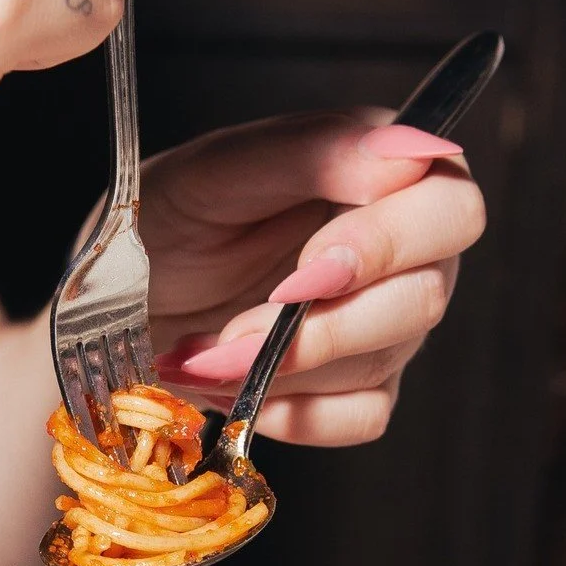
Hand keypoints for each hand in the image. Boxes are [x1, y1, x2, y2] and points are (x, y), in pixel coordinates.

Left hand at [141, 114, 486, 445]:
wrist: (116, 301)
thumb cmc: (165, 222)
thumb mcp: (215, 170)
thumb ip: (312, 151)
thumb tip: (404, 148)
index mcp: (383, 173)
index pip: (449, 210)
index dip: (386, 246)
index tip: (308, 267)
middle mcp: (401, 249)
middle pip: (427, 298)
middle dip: (324, 326)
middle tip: (236, 329)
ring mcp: (383, 322)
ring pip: (383, 362)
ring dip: (284, 369)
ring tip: (204, 352)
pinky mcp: (358, 386)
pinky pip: (360, 417)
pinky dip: (293, 412)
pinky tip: (235, 388)